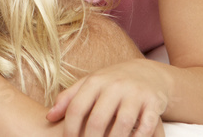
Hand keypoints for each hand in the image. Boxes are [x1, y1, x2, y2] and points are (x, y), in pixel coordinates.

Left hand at [46, 60, 167, 136]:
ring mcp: (135, 93)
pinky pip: (146, 126)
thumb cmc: (111, 83)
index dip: (70, 129)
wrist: (148, 73)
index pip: (77, 108)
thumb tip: (49, 117)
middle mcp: (115, 85)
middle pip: (98, 119)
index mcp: (96, 81)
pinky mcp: (154, 102)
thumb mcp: (90, 84)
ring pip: (122, 124)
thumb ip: (69, 98)